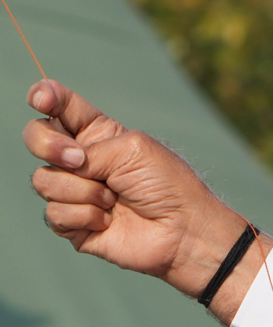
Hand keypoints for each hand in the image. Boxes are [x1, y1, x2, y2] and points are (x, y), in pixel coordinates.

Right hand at [23, 79, 272, 322]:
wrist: (181, 230)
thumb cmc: (167, 185)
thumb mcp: (131, 150)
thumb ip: (88, 149)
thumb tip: (61, 166)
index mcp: (98, 135)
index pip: (60, 107)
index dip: (44, 96)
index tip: (39, 97)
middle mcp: (81, 161)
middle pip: (36, 138)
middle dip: (48, 145)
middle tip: (77, 159)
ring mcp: (74, 192)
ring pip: (44, 181)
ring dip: (83, 191)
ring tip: (114, 200)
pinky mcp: (72, 224)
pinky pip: (54, 213)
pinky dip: (85, 216)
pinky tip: (107, 221)